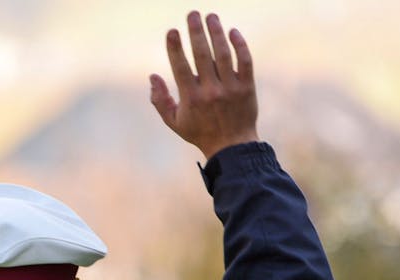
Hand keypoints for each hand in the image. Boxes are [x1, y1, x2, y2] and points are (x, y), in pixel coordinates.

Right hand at [149, 11, 258, 160]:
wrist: (232, 146)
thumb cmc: (200, 132)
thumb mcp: (174, 122)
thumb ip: (160, 100)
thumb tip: (152, 76)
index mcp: (191, 98)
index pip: (181, 67)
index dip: (175, 47)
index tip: (172, 31)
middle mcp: (211, 91)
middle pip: (202, 55)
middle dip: (196, 32)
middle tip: (193, 14)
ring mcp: (230, 88)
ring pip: (223, 54)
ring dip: (216, 33)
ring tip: (211, 17)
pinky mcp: (247, 87)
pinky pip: (244, 61)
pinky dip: (239, 45)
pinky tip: (232, 32)